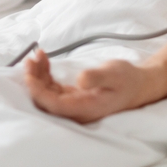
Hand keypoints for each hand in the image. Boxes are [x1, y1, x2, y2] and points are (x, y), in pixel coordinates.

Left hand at [24, 49, 159, 123]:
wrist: (137, 85)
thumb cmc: (127, 79)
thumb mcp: (114, 73)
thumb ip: (97, 77)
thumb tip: (80, 81)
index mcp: (85, 109)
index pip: (54, 105)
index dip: (38, 91)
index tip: (28, 74)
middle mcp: (77, 111)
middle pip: (46, 101)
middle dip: (34, 80)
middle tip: (29, 59)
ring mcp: (73, 105)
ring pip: (47, 93)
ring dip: (38, 75)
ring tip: (36, 55)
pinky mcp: (72, 97)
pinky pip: (52, 88)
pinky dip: (45, 74)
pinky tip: (44, 59)